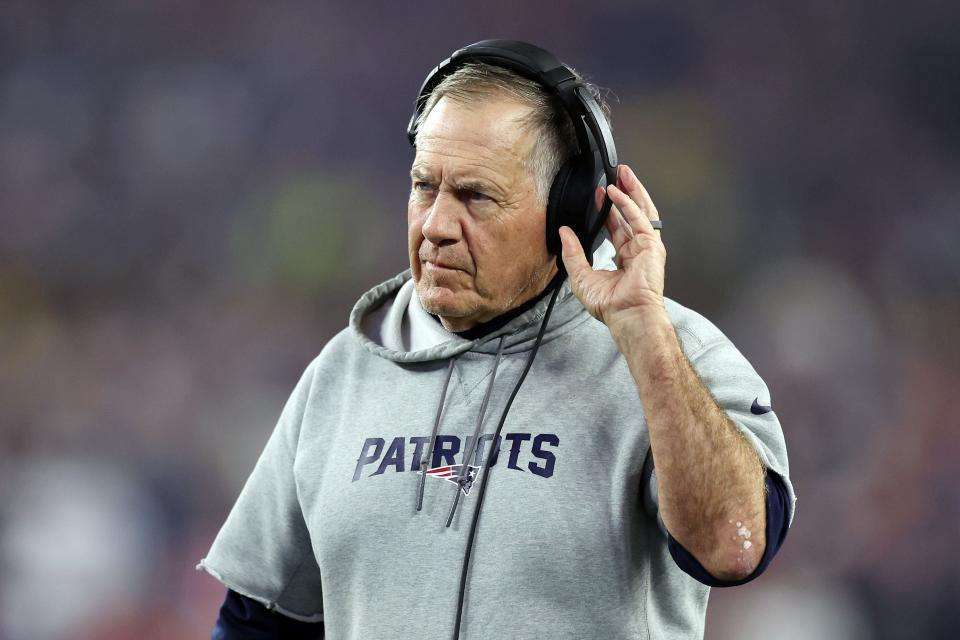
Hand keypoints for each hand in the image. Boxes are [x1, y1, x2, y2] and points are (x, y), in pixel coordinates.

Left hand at [559, 164, 665, 331]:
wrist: (627, 316)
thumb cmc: (609, 306)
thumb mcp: (581, 276)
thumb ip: (572, 253)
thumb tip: (564, 233)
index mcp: (624, 258)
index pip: (617, 227)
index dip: (608, 209)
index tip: (598, 194)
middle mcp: (637, 250)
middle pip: (631, 213)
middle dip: (624, 192)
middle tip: (615, 174)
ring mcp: (646, 247)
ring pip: (640, 210)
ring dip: (631, 190)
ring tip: (622, 172)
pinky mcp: (652, 245)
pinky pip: (640, 218)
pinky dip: (628, 203)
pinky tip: (617, 192)